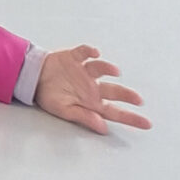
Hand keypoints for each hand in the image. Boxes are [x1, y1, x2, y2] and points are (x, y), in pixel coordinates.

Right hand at [33, 45, 150, 135]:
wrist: (32, 77)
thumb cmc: (50, 96)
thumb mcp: (65, 111)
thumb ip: (84, 117)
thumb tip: (103, 128)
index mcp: (91, 102)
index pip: (114, 112)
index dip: (131, 118)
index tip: (147, 123)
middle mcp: (91, 87)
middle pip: (113, 91)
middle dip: (126, 95)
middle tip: (139, 100)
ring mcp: (84, 71)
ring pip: (100, 69)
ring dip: (108, 69)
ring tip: (115, 72)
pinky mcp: (74, 57)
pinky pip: (84, 52)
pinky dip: (89, 51)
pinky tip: (95, 52)